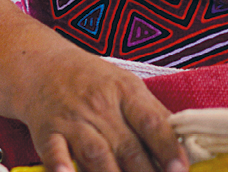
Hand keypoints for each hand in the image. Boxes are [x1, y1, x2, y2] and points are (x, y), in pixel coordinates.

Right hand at [15, 46, 187, 171]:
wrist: (43, 66)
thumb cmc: (93, 80)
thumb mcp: (127, 86)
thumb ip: (152, 114)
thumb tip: (184, 143)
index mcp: (126, 92)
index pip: (151, 121)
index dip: (167, 147)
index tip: (180, 170)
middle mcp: (100, 107)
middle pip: (127, 147)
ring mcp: (73, 121)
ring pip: (97, 155)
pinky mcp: (48, 134)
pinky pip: (55, 153)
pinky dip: (61, 168)